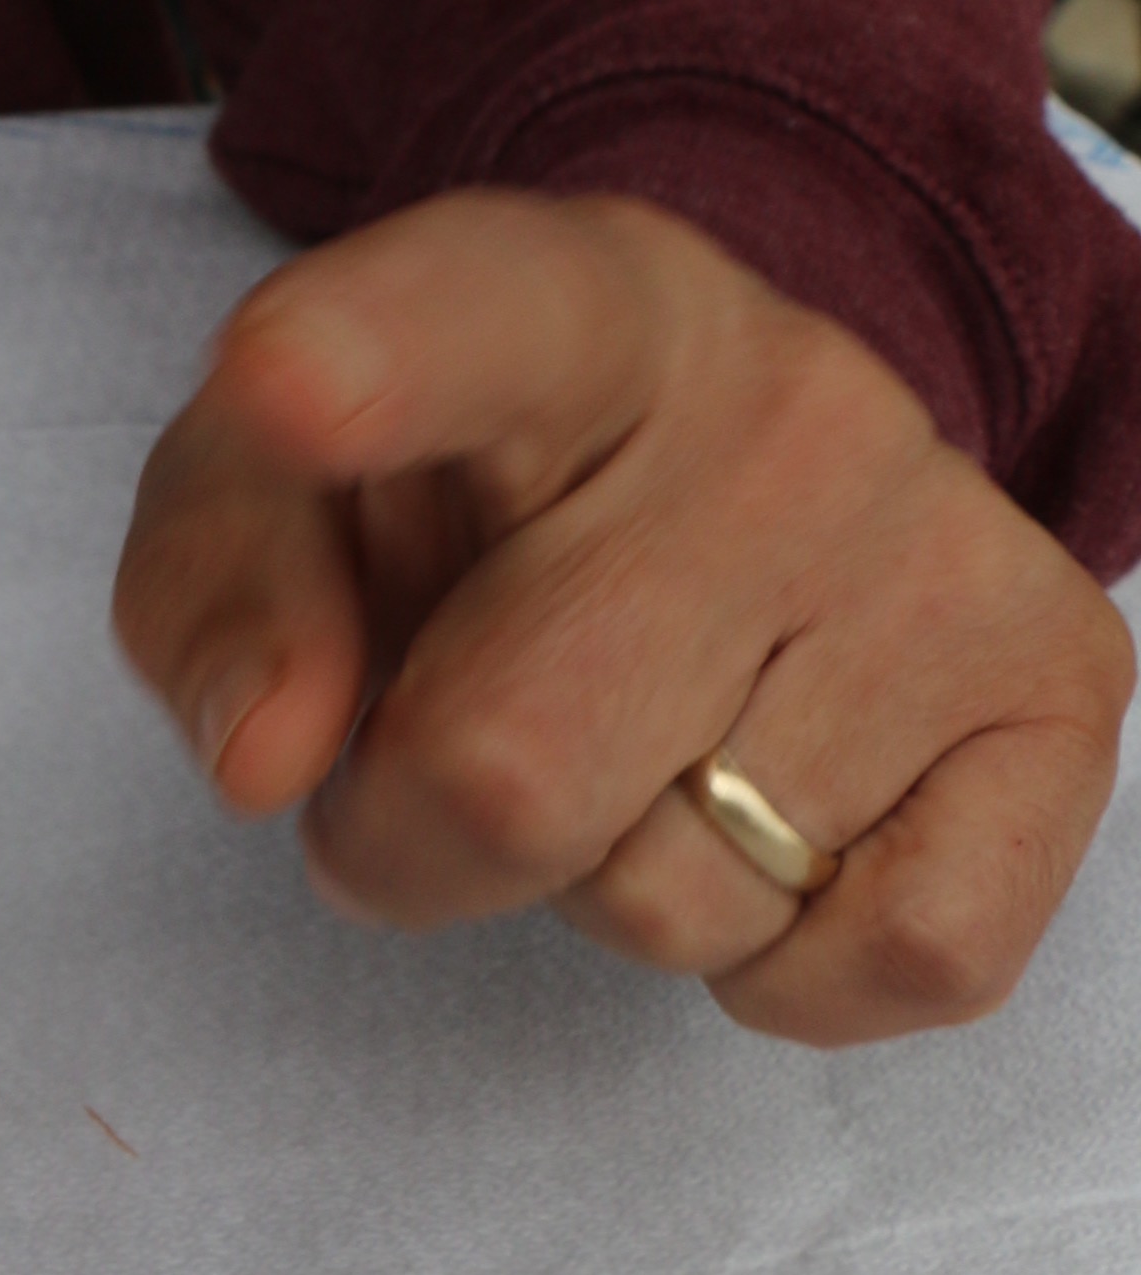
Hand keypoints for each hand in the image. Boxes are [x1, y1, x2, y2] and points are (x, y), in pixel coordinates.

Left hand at [113, 191, 1132, 1039]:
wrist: (737, 454)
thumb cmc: (474, 498)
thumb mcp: (284, 498)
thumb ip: (218, 599)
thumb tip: (270, 760)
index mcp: (563, 304)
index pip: (467, 320)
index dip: (363, 365)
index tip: (289, 387)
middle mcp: (781, 402)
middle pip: (508, 767)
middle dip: (417, 833)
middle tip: (444, 746)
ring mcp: (940, 539)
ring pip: (680, 897)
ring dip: (600, 889)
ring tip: (631, 745)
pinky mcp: (1059, 683)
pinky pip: (894, 956)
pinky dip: (788, 970)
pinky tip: (766, 829)